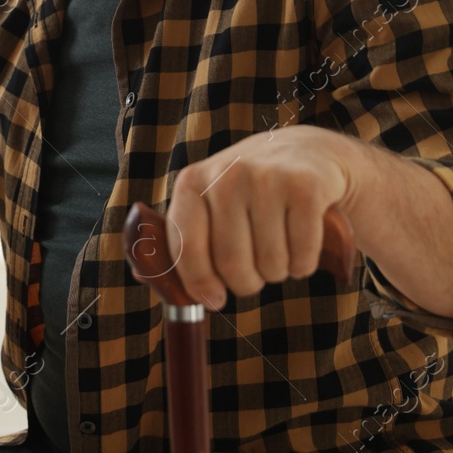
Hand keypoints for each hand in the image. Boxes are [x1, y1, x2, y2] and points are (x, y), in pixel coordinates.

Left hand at [154, 125, 363, 310]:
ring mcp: (267, 179)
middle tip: (256, 272)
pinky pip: (302, 256)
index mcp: (192, 182)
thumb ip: (180, 238)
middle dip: (247, 283)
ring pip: (271, 264)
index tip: (214, 300)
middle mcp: (226, 176)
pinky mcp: (305, 187)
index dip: (198, 284)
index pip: (185, 248)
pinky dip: (303, 264)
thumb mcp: (209, 201)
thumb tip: (143, 275)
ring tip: (280, 247)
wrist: (309, 152)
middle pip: (232, 264)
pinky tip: (302, 244)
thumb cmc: (250, 190)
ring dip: (278, 272)